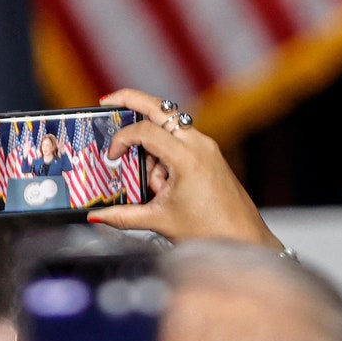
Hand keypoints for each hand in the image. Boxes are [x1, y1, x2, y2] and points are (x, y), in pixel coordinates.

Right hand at [86, 88, 280, 249]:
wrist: (244, 240)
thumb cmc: (210, 231)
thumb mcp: (159, 221)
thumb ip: (123, 215)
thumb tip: (97, 215)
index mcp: (187, 157)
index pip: (146, 131)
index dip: (122, 139)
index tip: (111, 157)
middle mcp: (199, 144)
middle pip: (160, 108)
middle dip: (132, 101)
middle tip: (108, 100)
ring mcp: (207, 147)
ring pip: (169, 129)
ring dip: (153, 150)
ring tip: (156, 188)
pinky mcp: (209, 154)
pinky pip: (180, 142)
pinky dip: (165, 155)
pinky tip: (163, 184)